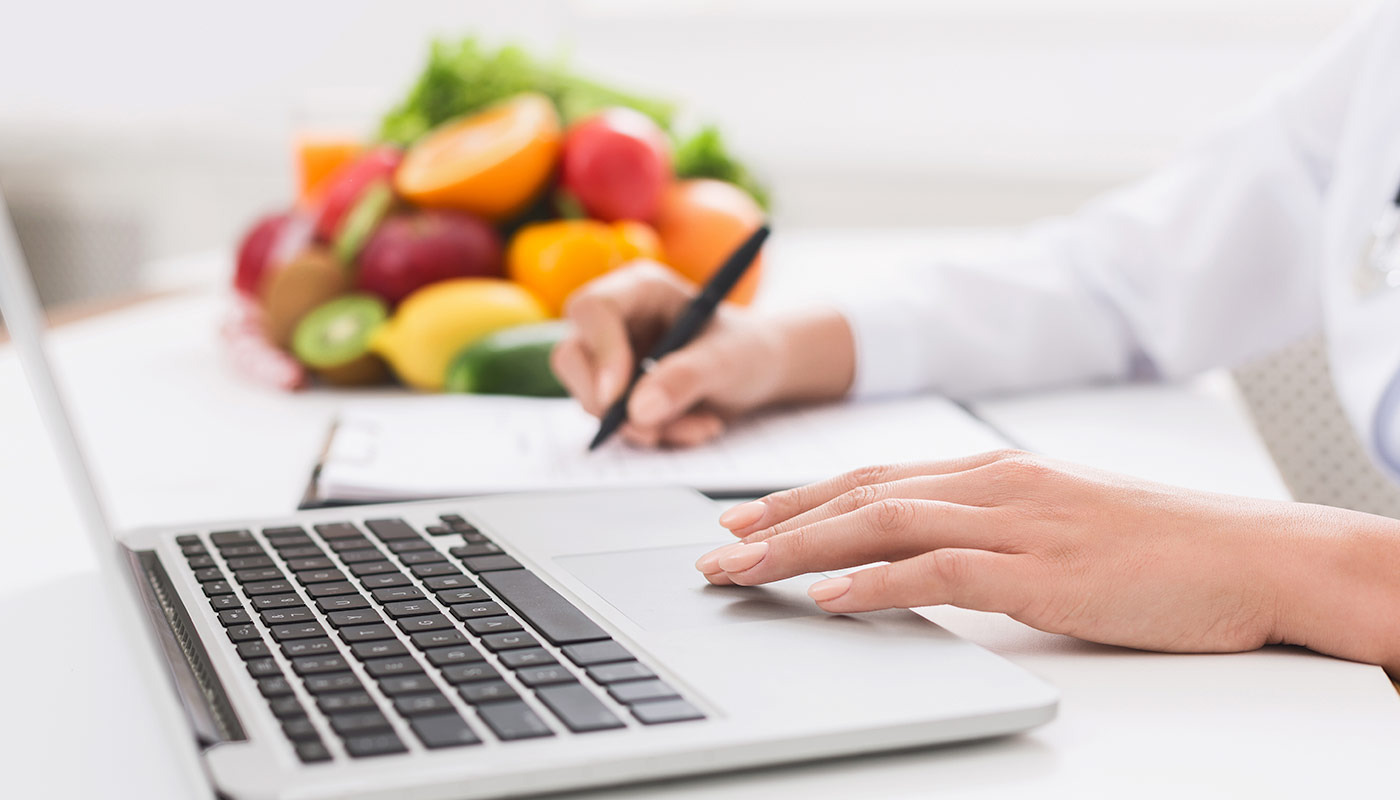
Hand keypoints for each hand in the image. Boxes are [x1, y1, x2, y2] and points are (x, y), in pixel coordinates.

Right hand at [552, 261, 854, 446]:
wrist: (759, 372)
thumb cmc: (747, 349)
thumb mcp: (729, 359)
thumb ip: (686, 377)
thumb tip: (638, 411)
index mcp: (640, 289)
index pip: (594, 310)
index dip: (601, 353)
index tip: (618, 398)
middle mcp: (616, 320)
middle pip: (572, 356)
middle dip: (605, 402)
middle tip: (650, 431)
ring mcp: (611, 358)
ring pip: (590, 398)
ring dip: (642, 427)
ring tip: (700, 426)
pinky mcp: (617, 393)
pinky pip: (614, 423)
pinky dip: (652, 436)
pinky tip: (694, 428)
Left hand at [695, 449, 1399, 671]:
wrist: (1253, 554)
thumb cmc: (1159, 544)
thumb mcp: (1059, 522)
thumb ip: (991, 529)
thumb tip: (925, 553)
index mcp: (996, 472)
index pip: (875, 478)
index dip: (800, 497)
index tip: (745, 518)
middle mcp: (995, 485)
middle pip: (860, 494)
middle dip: (777, 520)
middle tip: (714, 547)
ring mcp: (1017, 524)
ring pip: (882, 523)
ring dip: (801, 548)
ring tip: (742, 570)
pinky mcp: (1042, 572)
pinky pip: (940, 571)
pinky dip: (876, 581)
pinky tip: (830, 597)